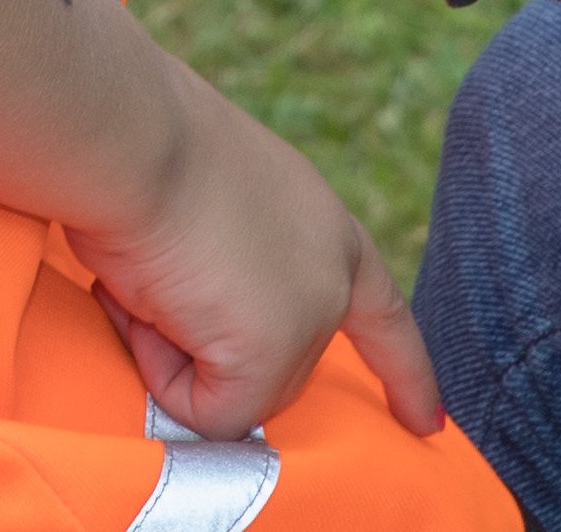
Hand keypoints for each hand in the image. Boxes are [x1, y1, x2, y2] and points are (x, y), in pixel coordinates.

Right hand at [77, 77, 441, 445]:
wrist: (133, 138)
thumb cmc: (149, 154)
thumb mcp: (216, 218)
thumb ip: (238, 277)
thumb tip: (202, 330)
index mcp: (325, 227)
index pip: (380, 311)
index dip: (402, 369)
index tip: (427, 422)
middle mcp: (332, 273)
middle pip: (276, 367)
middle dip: (207, 348)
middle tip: (158, 275)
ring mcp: (309, 317)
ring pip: (235, 394)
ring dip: (176, 352)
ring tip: (151, 276)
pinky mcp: (270, 356)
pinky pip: (208, 413)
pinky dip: (166, 377)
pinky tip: (148, 309)